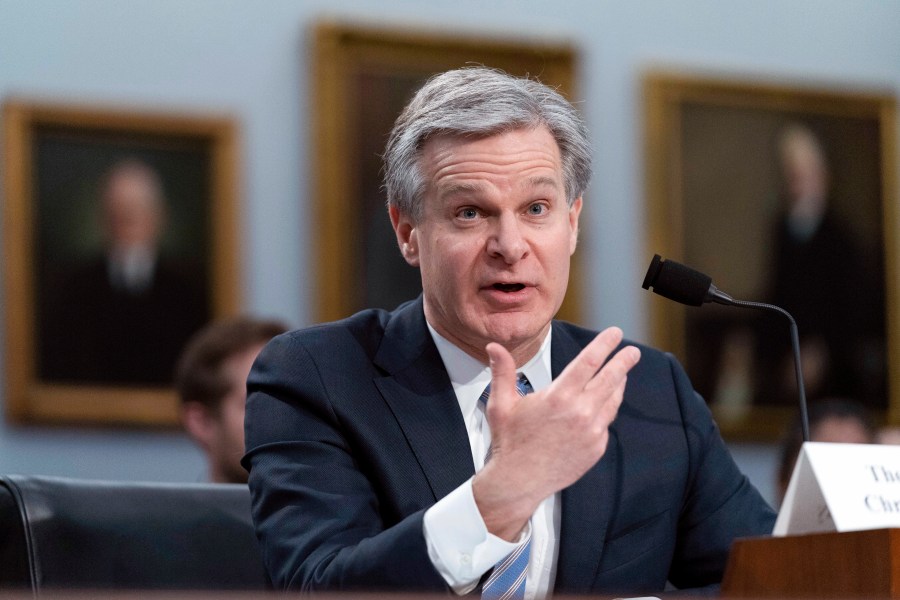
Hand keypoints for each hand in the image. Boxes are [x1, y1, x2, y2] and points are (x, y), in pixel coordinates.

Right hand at [472, 327, 640, 539]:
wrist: (520, 481)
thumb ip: (502, 371)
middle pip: (611, 379)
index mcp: (559, 396)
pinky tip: (603, 404)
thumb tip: (494, 347)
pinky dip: (606, 410)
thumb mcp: (502, 403)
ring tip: (621, 375)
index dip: (605, 345)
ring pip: (612, 400)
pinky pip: (606, 422)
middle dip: (623, 362)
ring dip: (618, 385)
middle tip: (633, 352)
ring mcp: (592, 431)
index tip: (615, 334)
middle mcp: (580, 412)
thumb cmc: (510, 442)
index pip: (589, 362)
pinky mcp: (596, 447)